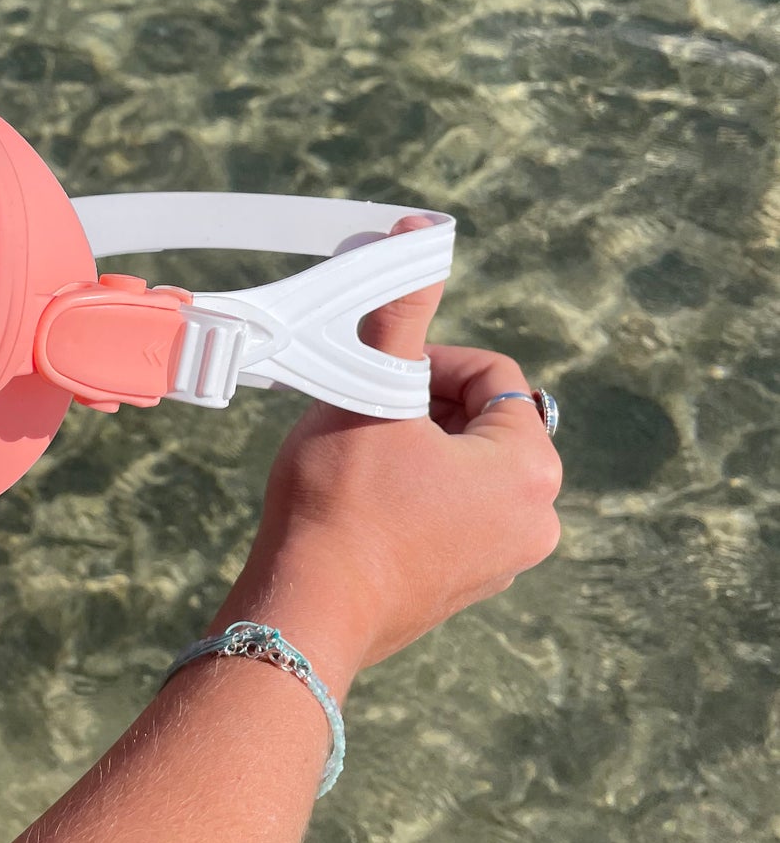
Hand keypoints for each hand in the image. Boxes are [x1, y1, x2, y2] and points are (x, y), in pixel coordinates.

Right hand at [228, 219, 562, 691]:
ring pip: (462, 467)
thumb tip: (420, 234)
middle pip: (482, 421)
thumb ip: (402, 312)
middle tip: (363, 412)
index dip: (428, 360)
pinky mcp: (465, 586)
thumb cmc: (341, 500)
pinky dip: (412, 493)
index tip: (376, 372)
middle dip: (422, 405)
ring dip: (415, 447)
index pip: (492, 374)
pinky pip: (448, 513)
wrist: (307, 608)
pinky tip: (360, 500)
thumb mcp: (373, 390)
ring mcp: (503, 561)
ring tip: (357, 456)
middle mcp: (536, 518)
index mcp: (532, 467)